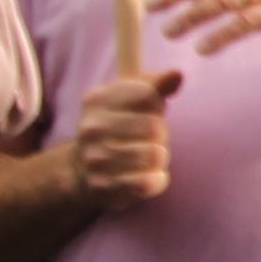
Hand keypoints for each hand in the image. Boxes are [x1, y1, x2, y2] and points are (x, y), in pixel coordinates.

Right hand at [68, 70, 179, 211]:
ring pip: (155, 155)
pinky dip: (157, 180)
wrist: (82, 170)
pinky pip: (148, 182)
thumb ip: (156, 86)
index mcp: (96, 100)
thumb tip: (177, 75)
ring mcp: (95, 158)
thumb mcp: (131, 100)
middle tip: (148, 140)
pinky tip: (148, 177)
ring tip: (146, 157)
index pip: (148, 95)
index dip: (157, 106)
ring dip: (159, 158)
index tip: (146, 112)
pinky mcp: (104, 186)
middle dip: (160, 134)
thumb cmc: (118, 128)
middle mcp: (91, 128)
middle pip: (154, 126)